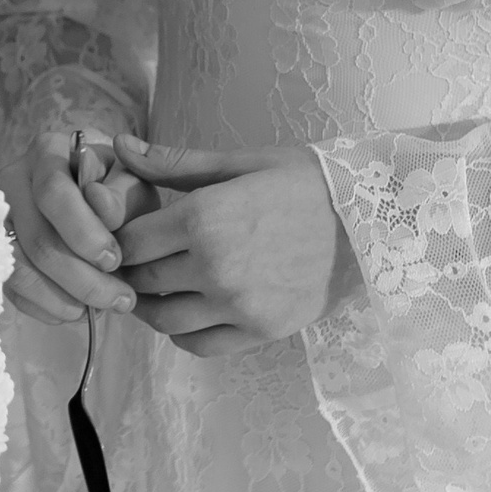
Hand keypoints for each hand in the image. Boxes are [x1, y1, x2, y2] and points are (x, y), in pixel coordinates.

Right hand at [0, 127, 146, 323]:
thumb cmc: (114, 187)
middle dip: (83, 278)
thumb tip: (103, 208)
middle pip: (38, 240)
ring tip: (101, 310)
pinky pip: (13, 289)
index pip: (54, 194)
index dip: (84, 233)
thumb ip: (124, 194)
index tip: (115, 260)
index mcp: (47, 153)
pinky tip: (76, 309)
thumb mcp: (130, 182)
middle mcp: (12, 181)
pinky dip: (47, 307)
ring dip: (65, 299)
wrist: (90, 198)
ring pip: (21, 271)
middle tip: (120, 299)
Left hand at [112, 135, 361, 355]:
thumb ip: (174, 162)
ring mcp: (237, 305)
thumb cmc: (306, 182)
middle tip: (135, 260)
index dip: (118, 238)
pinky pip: (199, 345)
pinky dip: (183, 333)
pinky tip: (189, 309)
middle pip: (141, 281)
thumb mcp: (240, 163)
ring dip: (151, 304)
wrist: (372, 221)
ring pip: (163, 319)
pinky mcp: (260, 331)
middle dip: (130, 270)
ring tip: (158, 285)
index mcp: (204, 218)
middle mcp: (214, 267)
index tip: (123, 233)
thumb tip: (120, 147)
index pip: (129, 242)